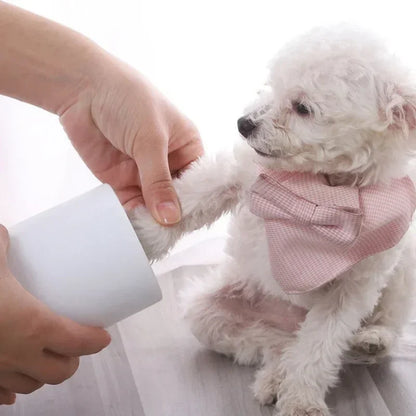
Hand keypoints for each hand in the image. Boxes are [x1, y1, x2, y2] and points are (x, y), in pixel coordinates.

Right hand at [0, 225, 110, 404]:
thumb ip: (3, 245)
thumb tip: (4, 233)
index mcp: (34, 326)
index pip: (78, 342)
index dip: (95, 341)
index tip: (102, 336)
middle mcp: (18, 355)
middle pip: (59, 372)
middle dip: (72, 360)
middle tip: (74, 345)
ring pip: (30, 385)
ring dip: (43, 373)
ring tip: (46, 357)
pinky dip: (10, 388)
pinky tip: (11, 381)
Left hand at [60, 57, 202, 224]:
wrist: (82, 88)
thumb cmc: (128, 100)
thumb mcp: (150, 139)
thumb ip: (159, 181)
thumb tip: (170, 218)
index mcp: (186, 147)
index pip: (198, 181)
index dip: (197, 202)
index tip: (194, 224)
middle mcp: (168, 163)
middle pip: (177, 197)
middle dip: (175, 215)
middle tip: (172, 237)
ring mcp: (144, 173)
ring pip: (154, 205)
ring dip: (153, 221)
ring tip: (155, 240)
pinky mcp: (121, 181)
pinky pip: (131, 205)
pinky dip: (133, 219)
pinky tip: (136, 232)